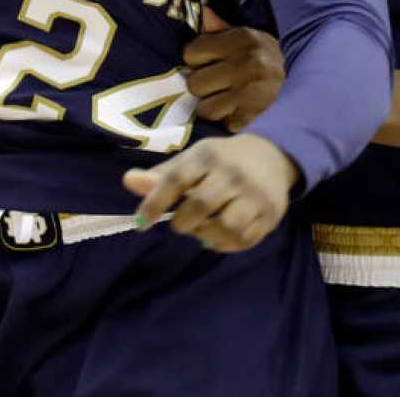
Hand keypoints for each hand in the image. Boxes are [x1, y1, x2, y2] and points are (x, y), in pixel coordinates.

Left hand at [122, 133, 298, 251]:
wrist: (272, 155)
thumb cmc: (221, 160)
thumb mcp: (192, 160)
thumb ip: (162, 175)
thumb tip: (127, 181)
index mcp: (209, 155)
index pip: (176, 179)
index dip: (155, 203)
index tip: (141, 222)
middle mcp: (234, 173)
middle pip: (199, 206)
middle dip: (182, 222)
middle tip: (181, 223)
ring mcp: (255, 194)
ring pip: (225, 227)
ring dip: (205, 235)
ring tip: (201, 229)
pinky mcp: (271, 213)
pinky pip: (243, 240)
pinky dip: (224, 245)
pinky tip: (217, 237)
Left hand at [184, 7, 283, 130]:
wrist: (318, 92)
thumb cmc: (277, 65)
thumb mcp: (255, 42)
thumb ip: (223, 31)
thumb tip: (202, 12)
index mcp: (244, 39)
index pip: (191, 52)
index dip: (197, 61)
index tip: (210, 65)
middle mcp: (246, 63)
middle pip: (194, 83)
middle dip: (204, 88)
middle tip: (221, 87)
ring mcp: (250, 93)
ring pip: (205, 109)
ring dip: (215, 109)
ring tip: (233, 102)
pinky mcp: (255, 118)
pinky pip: (224, 125)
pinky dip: (231, 122)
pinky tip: (245, 113)